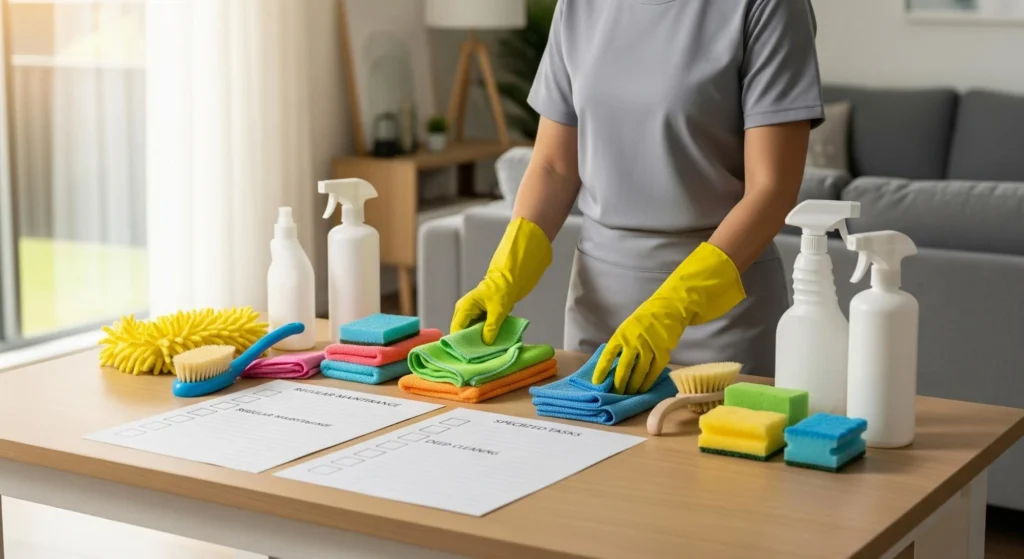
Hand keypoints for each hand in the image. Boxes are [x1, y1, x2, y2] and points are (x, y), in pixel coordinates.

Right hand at [450, 217, 551, 343]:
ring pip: (468, 331)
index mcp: (464, 308)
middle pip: (460, 332)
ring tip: (481, 352)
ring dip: (474, 340)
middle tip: (475, 356)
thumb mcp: (498, 311)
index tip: (467, 355)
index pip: (456, 330)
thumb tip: (486, 343)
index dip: (460, 343)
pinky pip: (475, 328)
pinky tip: (486, 344)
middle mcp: (462, 311)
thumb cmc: (501, 291)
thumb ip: (491, 328)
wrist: (508, 279)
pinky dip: (480, 335)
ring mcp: (469, 313)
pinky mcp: (476, 315)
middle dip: (467, 343)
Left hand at [592, 242, 746, 394]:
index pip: (608, 355)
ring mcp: (649, 347)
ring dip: (633, 386)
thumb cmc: (644, 321)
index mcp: (621, 335)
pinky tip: (643, 389)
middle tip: (616, 394)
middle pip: (624, 368)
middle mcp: (633, 341)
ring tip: (629, 394)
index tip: (597, 382)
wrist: (667, 310)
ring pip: (639, 372)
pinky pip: (654, 371)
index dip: (602, 370)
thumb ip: (620, 345)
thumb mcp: (627, 328)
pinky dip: (648, 382)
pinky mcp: (663, 352)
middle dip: (619, 384)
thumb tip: (612, 366)